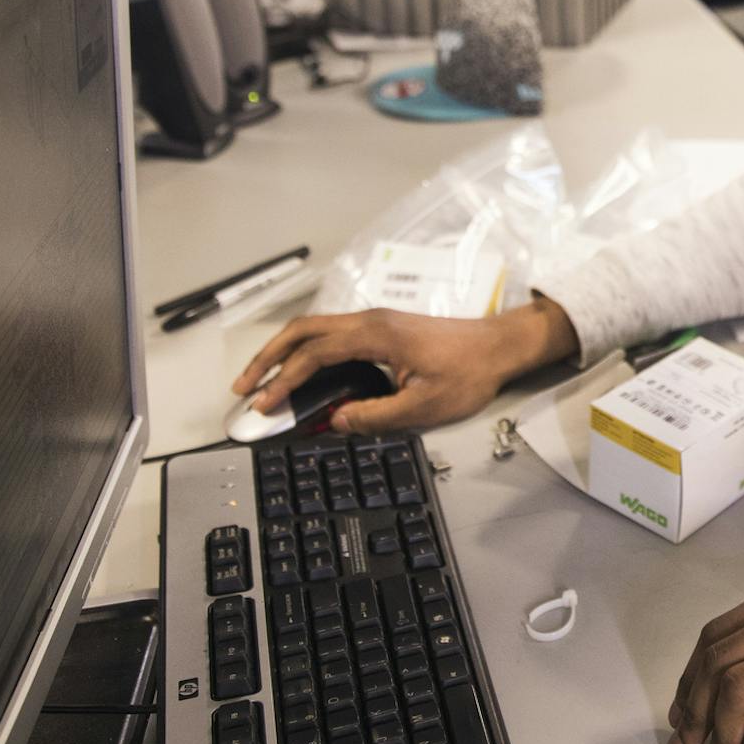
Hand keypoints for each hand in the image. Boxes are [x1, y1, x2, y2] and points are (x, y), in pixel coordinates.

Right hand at [230, 296, 578, 433]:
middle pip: (303, 331)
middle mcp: (369, 320)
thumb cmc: (468, 374)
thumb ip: (373, 416)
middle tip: (243, 387)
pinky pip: (331, 334)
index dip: (283, 381)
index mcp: (374, 335)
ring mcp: (375, 321)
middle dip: (268, 358)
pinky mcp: (383, 328)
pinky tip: (301, 371)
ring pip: (315, 328)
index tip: (263, 405)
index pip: (313, 355)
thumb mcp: (422, 407)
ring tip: (262, 379)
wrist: (499, 347)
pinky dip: (306, 350)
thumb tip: (335, 422)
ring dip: (285, 351)